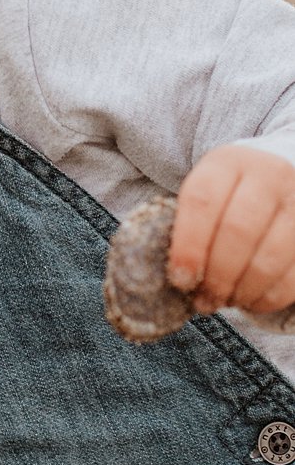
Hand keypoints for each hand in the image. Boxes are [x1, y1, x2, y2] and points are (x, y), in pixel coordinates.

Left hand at [171, 145, 294, 313]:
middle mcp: (268, 177)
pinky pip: (292, 278)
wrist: (274, 180)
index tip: (180, 278)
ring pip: (268, 259)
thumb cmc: (229, 194)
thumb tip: (182, 279)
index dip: (188, 245)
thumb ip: (190, 226)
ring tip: (224, 300)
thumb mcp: (206, 193)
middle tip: (204, 298)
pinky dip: (267, 298)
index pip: (203, 201)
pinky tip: (249, 301)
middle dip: (217, 274)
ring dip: (242, 290)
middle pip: (237, 231)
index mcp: (228, 163)